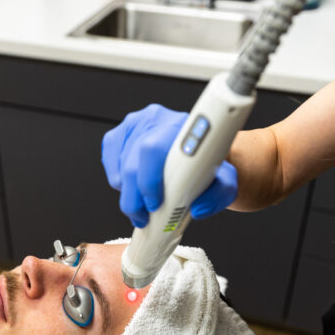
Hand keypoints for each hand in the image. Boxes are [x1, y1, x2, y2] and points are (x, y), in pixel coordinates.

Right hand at [101, 103, 238, 227]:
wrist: (197, 156)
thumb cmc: (207, 166)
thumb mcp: (224, 180)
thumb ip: (220, 193)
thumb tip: (199, 207)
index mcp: (182, 125)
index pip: (154, 147)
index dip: (150, 179)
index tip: (155, 202)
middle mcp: (157, 119)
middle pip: (133, 162)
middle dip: (135, 196)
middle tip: (144, 215)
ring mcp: (135, 124)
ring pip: (121, 166)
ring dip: (128, 193)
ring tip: (142, 205)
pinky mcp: (120, 134)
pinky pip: (109, 161)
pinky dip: (117, 181)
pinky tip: (131, 187)